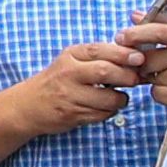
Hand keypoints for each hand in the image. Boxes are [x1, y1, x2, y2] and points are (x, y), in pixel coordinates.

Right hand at [2, 41, 144, 140]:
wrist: (28, 105)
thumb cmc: (56, 80)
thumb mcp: (72, 60)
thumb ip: (99, 56)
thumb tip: (133, 54)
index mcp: (70, 56)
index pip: (99, 50)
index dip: (123, 54)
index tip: (139, 58)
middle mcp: (68, 74)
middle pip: (105, 72)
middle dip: (127, 76)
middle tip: (135, 79)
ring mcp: (69, 96)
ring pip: (107, 98)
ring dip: (121, 98)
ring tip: (118, 96)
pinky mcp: (72, 115)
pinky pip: (102, 115)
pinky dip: (110, 111)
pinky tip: (104, 107)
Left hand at [129, 21, 166, 127]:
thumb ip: (164, 30)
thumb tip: (135, 16)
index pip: (158, 31)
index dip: (135, 34)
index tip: (120, 36)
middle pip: (147, 58)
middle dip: (144, 63)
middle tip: (155, 65)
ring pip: (150, 78)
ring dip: (155, 80)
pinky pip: (156, 94)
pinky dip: (162, 94)